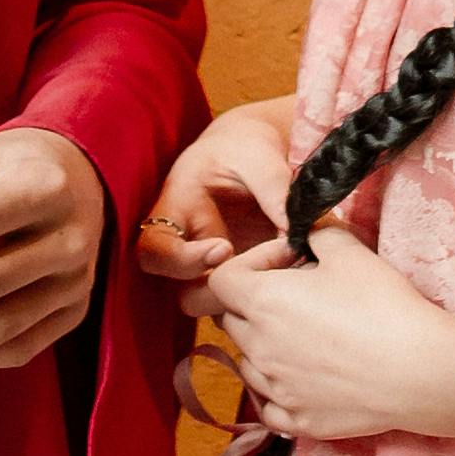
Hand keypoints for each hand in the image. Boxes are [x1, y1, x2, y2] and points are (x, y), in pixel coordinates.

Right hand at [136, 103, 295, 295]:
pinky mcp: (242, 279)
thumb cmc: (246, 148)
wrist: (257, 154)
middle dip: (222, 292)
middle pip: (183, 294)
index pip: (153, 250)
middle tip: (264, 265)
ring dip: (250, 298)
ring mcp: (215, 271)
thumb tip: (297, 229)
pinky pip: (248, 304)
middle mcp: (189, 250)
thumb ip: (274, 187)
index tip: (223, 247)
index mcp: (176, 212)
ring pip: (218, 307)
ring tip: (291, 262)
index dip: (179, 261)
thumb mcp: (256, 154)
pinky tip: (301, 268)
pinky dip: (273, 296)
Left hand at [206, 224, 454, 448]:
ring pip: (248, 364)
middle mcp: (259, 349)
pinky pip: (270, 407)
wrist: (418, 370)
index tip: (288, 260)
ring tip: (305, 337)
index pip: (223, 279)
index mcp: (263, 303)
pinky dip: (279, 391)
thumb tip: (308, 227)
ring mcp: (277, 389)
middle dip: (256, 303)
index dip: (251, 262)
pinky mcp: (299, 420)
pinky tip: (305, 378)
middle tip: (300, 296)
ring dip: (264, 346)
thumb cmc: (383, 305)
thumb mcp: (350, 252)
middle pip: (232, 320)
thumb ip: (319, 232)